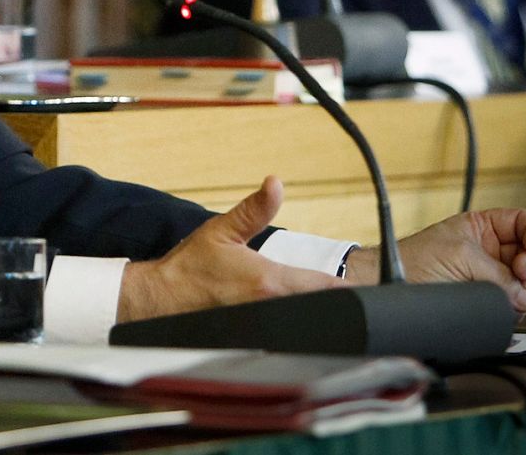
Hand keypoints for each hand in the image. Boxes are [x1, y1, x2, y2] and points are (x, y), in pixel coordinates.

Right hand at [116, 176, 346, 322]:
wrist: (160, 300)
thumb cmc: (190, 267)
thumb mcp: (221, 231)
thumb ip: (255, 209)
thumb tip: (276, 183)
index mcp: (269, 281)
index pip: (328, 287)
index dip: (349, 287)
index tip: (365, 282)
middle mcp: (271, 309)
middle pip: (325, 311)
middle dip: (338, 303)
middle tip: (350, 295)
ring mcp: (264, 330)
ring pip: (309, 328)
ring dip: (320, 317)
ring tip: (327, 307)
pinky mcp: (255, 341)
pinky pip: (289, 339)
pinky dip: (299, 331)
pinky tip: (298, 322)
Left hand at [345, 208, 525, 313]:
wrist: (392, 284)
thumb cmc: (415, 260)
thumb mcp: (461, 255)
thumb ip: (498, 273)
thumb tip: (525, 296)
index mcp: (484, 228)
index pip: (525, 224)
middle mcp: (492, 251)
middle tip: (521, 270)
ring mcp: (492, 276)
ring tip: (516, 288)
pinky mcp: (488, 299)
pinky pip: (518, 302)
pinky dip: (521, 304)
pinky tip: (510, 302)